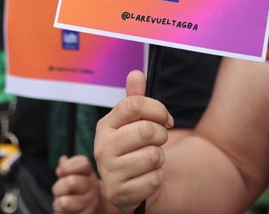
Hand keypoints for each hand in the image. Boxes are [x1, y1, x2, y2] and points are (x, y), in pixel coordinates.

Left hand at [52, 154, 100, 213]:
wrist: (96, 211)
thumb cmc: (79, 192)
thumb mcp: (75, 177)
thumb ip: (67, 168)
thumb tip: (62, 160)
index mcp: (90, 175)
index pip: (82, 163)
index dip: (67, 167)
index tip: (62, 172)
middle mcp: (94, 189)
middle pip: (71, 182)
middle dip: (58, 188)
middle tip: (62, 193)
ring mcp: (91, 205)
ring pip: (64, 203)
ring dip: (58, 204)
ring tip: (64, 205)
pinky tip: (68, 213)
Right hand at [94, 70, 173, 212]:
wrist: (130, 187)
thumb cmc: (133, 149)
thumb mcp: (132, 124)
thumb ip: (136, 99)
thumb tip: (136, 74)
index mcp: (105, 126)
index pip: (134, 105)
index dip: (157, 109)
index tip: (166, 118)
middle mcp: (102, 147)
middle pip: (146, 130)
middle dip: (162, 136)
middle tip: (159, 141)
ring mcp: (109, 172)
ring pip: (153, 156)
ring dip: (160, 159)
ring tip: (150, 161)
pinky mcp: (120, 194)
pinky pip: (154, 179)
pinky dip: (157, 178)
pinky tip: (146, 178)